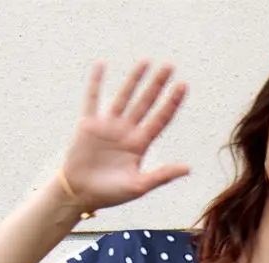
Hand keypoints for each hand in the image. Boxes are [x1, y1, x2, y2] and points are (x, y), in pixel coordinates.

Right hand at [60, 61, 190, 211]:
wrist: (81, 194)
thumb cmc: (110, 194)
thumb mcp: (139, 186)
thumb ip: (162, 176)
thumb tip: (188, 168)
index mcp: (140, 145)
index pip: (160, 119)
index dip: (172, 103)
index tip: (183, 85)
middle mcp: (126, 132)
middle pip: (146, 103)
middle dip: (158, 85)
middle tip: (170, 66)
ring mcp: (108, 126)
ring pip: (124, 96)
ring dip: (135, 79)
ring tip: (146, 61)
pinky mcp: (89, 124)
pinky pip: (93, 98)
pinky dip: (96, 83)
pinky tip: (102, 65)